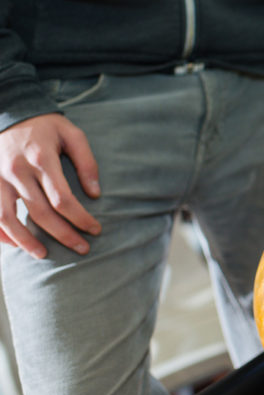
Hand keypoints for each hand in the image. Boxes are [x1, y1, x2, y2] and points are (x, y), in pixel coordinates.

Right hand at [0, 113, 100, 258]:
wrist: (9, 112)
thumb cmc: (46, 126)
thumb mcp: (72, 135)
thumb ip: (87, 163)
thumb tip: (95, 194)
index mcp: (42, 159)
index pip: (63, 199)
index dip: (81, 219)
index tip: (95, 229)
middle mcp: (17, 171)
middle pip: (41, 213)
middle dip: (64, 235)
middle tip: (82, 248)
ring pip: (8, 218)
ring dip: (26, 241)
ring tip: (44, 255)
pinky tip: (14, 244)